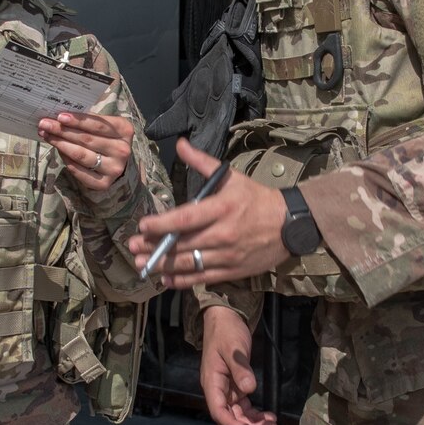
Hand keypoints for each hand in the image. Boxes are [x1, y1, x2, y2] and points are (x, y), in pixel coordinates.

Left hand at [40, 110, 133, 192]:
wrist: (116, 162)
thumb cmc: (105, 138)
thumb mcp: (103, 125)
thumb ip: (87, 120)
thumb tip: (59, 117)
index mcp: (124, 130)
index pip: (97, 124)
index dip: (78, 120)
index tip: (59, 116)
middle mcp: (122, 150)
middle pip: (87, 139)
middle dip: (63, 131)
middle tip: (45, 124)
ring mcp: (114, 168)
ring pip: (81, 155)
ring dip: (61, 144)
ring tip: (47, 136)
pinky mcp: (104, 183)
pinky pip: (79, 171)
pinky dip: (66, 160)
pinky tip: (58, 151)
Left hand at [129, 140, 290, 287]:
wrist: (290, 224)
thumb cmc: (256, 198)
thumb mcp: (231, 177)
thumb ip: (202, 162)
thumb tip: (180, 144)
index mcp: (222, 207)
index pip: (185, 218)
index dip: (162, 224)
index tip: (143, 225)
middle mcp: (223, 233)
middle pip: (182, 243)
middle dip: (154, 246)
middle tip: (133, 247)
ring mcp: (227, 255)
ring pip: (189, 263)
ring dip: (163, 265)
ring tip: (142, 265)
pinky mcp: (232, 271)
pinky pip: (202, 278)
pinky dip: (182, 280)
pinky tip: (166, 280)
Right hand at [200, 304, 274, 424]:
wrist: (225, 319)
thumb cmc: (226, 332)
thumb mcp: (234, 349)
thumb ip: (240, 369)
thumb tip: (249, 389)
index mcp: (212, 383)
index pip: (218, 411)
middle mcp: (217, 390)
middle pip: (229, 418)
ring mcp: (226, 390)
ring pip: (238, 415)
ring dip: (253, 423)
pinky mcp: (236, 386)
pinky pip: (244, 407)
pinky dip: (255, 414)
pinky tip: (268, 416)